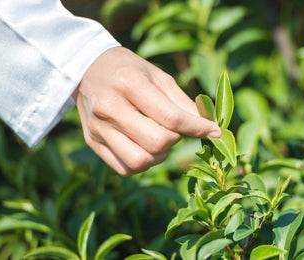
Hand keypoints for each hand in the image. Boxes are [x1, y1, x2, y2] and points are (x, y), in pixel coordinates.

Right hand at [73, 47, 221, 175]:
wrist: (88, 70)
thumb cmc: (131, 72)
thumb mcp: (159, 77)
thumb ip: (183, 103)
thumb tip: (208, 127)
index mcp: (128, 83)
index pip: (170, 117)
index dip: (197, 128)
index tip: (214, 132)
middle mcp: (108, 106)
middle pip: (156, 142)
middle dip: (175, 140)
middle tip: (176, 130)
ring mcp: (97, 127)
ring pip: (140, 161)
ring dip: (160, 156)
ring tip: (161, 139)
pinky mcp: (92, 143)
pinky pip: (125, 168)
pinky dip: (144, 163)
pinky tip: (146, 147)